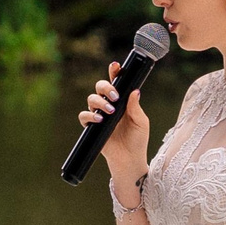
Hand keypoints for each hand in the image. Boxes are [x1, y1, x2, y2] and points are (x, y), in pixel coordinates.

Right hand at [79, 61, 150, 183]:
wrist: (129, 159)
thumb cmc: (138, 140)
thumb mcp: (141, 122)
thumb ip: (135, 106)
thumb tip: (135, 90)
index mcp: (122, 101)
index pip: (116, 82)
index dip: (114, 72)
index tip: (115, 65)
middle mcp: (109, 105)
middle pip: (100, 86)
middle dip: (106, 87)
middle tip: (115, 96)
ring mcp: (99, 115)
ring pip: (91, 99)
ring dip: (99, 102)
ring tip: (110, 111)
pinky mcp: (92, 127)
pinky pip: (84, 116)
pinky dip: (90, 116)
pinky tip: (100, 119)